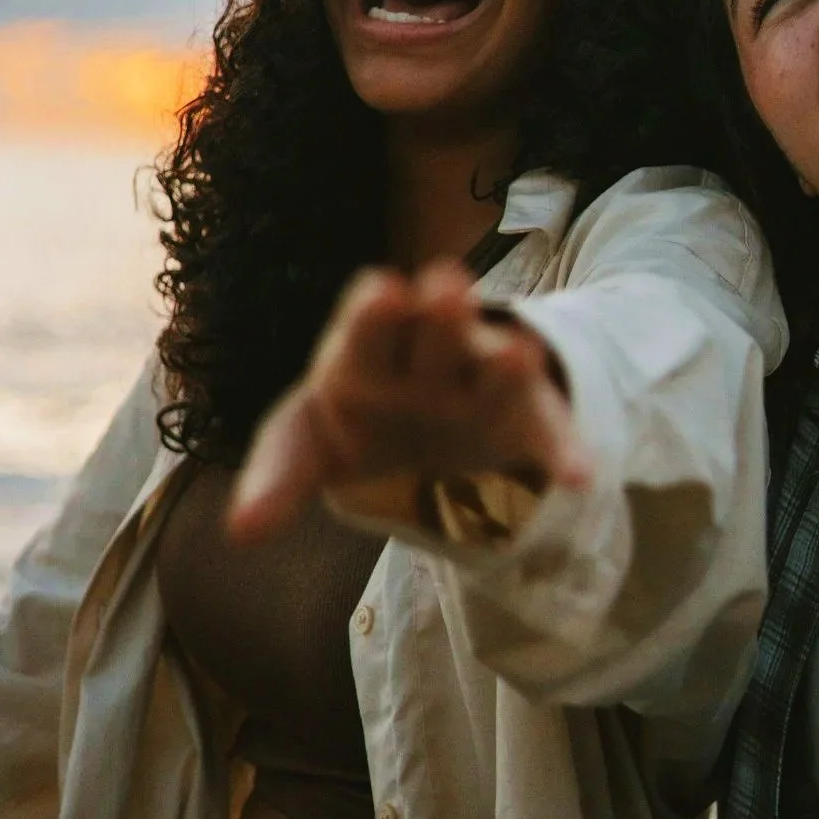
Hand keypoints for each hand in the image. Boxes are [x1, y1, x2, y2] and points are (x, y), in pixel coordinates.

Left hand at [228, 259, 588, 542]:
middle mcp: (426, 357)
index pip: (366, 327)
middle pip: (434, 331)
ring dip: (503, 360)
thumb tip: (239, 533)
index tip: (384, 291)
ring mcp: (479, 386)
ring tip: (516, 351)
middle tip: (445, 285)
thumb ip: (277, 474)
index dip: (374, 315)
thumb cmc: (358, 418)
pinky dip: (564, 451)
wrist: (428, 428)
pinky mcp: (524, 420)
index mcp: (364, 353)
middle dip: (441, 312)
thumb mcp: (307, 438)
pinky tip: (579, 475)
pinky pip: (547, 433)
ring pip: (493, 367)